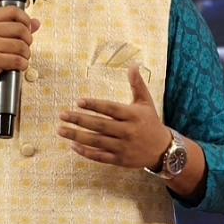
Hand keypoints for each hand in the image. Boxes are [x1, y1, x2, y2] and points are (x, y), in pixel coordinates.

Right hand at [0, 6, 40, 100]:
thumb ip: (14, 28)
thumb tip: (35, 23)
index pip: (13, 11)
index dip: (25, 19)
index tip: (27, 29)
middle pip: (21, 29)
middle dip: (28, 40)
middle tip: (23, 48)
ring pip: (22, 46)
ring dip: (26, 55)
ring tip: (19, 58)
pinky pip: (18, 60)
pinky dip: (22, 65)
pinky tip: (17, 66)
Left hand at [56, 63, 170, 168]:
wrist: (163, 149)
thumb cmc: (150, 122)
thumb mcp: (145, 102)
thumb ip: (137, 84)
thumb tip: (133, 64)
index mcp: (133, 115)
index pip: (110, 109)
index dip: (95, 105)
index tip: (79, 101)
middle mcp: (127, 131)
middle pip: (100, 125)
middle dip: (79, 120)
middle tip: (62, 115)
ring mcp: (123, 147)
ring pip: (96, 141)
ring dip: (77, 136)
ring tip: (61, 130)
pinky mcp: (120, 160)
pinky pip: (100, 156)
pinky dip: (86, 152)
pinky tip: (73, 145)